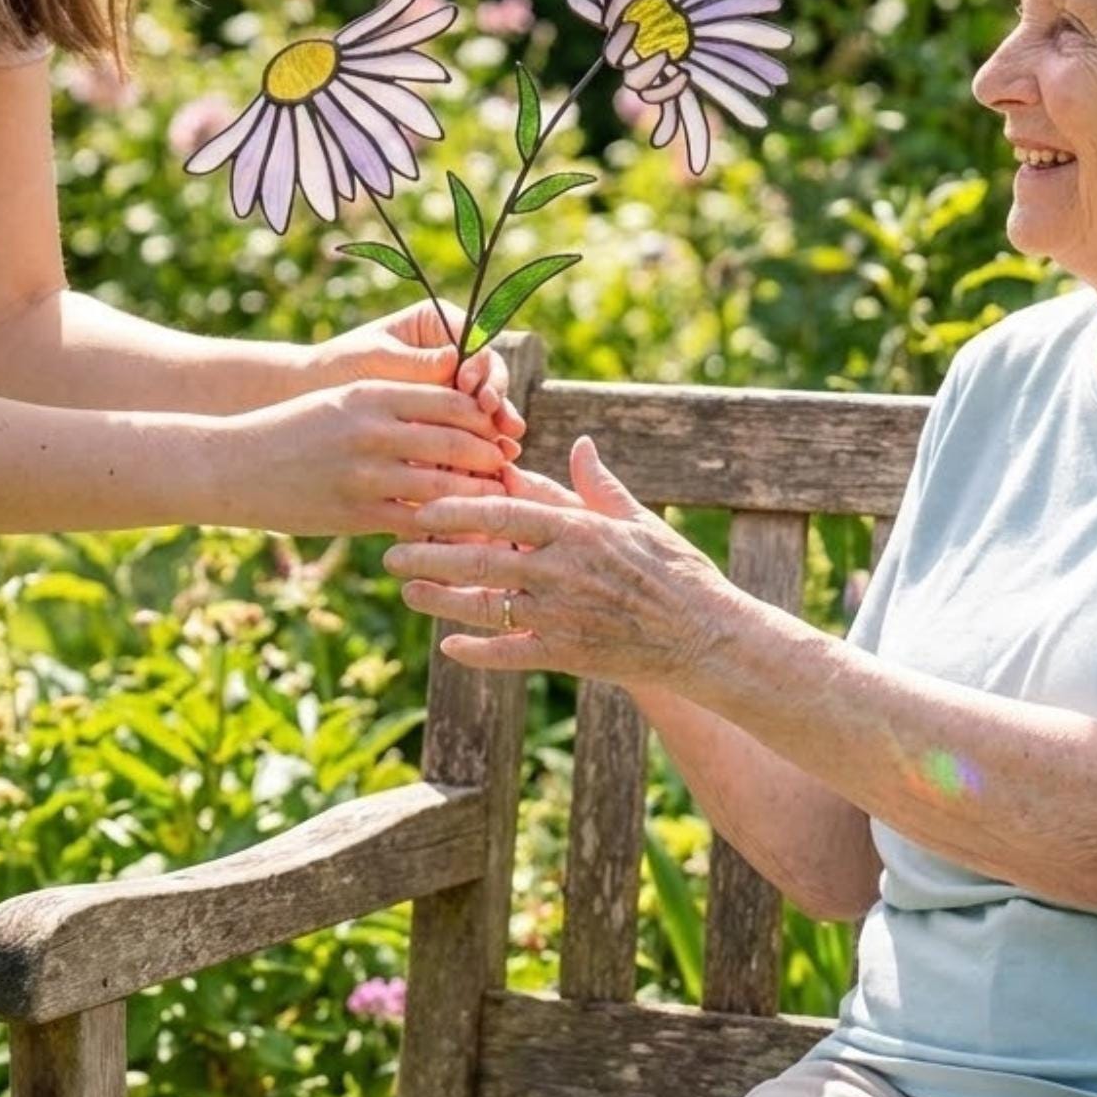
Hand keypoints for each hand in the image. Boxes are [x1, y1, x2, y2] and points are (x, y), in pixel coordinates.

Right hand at [228, 379, 512, 538]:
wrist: (232, 464)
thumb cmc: (293, 428)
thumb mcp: (343, 400)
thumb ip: (394, 405)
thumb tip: (453, 412)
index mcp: (374, 394)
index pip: (453, 400)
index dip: (484, 418)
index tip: (499, 431)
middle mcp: (373, 431)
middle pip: (459, 442)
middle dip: (491, 459)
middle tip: (509, 470)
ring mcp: (365, 475)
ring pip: (444, 486)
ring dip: (476, 497)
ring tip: (495, 504)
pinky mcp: (355, 514)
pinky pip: (414, 523)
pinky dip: (442, 528)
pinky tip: (457, 534)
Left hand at [310, 299, 524, 458]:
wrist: (311, 396)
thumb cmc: (340, 366)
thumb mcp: (376, 359)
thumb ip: (415, 363)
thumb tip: (456, 360)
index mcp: (438, 325)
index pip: (476, 342)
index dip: (483, 366)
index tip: (473, 386)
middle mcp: (452, 354)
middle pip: (489, 376)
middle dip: (497, 400)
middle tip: (501, 423)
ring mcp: (451, 388)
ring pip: (485, 408)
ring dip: (497, 430)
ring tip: (506, 452)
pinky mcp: (444, 420)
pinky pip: (468, 433)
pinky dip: (478, 450)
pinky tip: (488, 469)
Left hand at [384, 436, 736, 686]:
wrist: (706, 635)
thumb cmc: (675, 571)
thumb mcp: (638, 520)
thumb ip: (598, 485)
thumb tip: (579, 444)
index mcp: (577, 530)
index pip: (503, 511)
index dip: (456, 509)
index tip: (421, 505)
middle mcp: (562, 570)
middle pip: (480, 559)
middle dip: (430, 556)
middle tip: (391, 552)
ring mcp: (562, 615)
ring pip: (486, 608)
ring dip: (440, 601)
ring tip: (407, 592)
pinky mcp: (567, 653)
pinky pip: (511, 653)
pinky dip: (478, 652)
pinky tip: (450, 647)